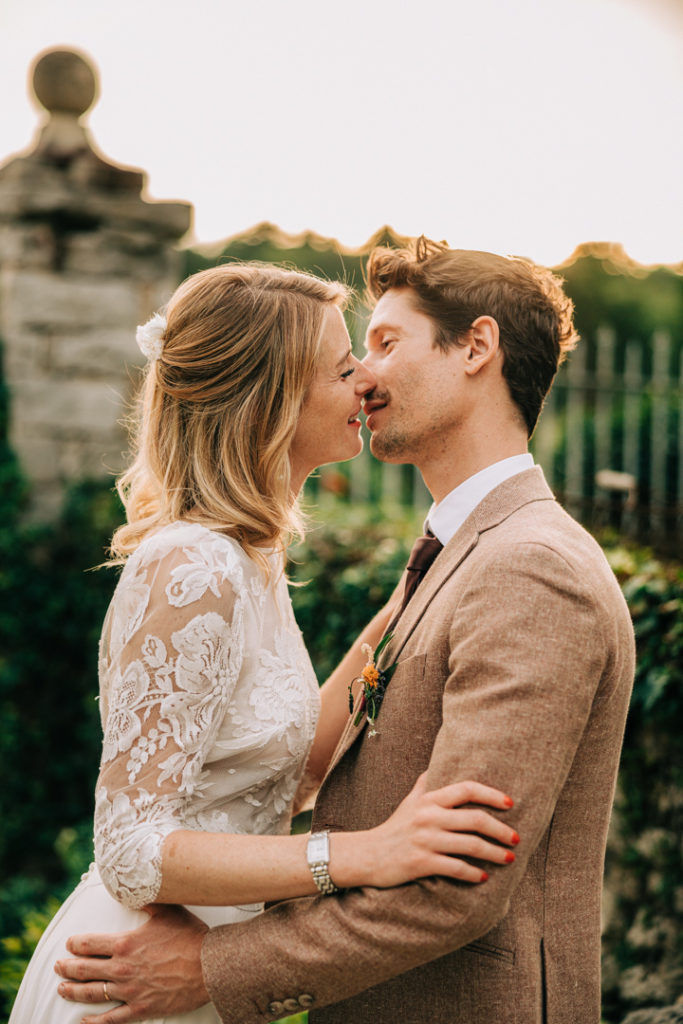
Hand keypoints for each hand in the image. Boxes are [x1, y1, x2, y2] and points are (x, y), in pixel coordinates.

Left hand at [54, 904, 208, 1023]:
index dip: (75, 944)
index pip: (89, 944)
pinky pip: (111, 1019)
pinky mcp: (140, 1008)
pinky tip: (83, 1020)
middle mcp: (122, 968)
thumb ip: (147, 900)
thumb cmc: (189, 936)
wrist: (208, 966)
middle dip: (67, 967)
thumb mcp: (167, 911)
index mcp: (125, 943)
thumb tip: (134, 887)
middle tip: (57, 966)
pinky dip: (94, 1021)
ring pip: (92, 993)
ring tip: (61, 989)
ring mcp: (129, 991)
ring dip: (73, 991)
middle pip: (85, 969)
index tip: (69, 944)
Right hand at [367, 774, 519, 886]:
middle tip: (516, 839)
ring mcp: (426, 841)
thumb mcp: (409, 801)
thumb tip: (438, 764)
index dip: (491, 794)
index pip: (466, 789)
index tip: (510, 804)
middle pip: (475, 819)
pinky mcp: (422, 863)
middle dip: (501, 830)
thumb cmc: (394, 828)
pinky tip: (483, 877)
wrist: (367, 855)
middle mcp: (428, 817)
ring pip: (470, 845)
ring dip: (494, 853)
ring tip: (508, 858)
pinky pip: (456, 868)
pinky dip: (474, 873)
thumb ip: (426, 784)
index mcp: (429, 799)